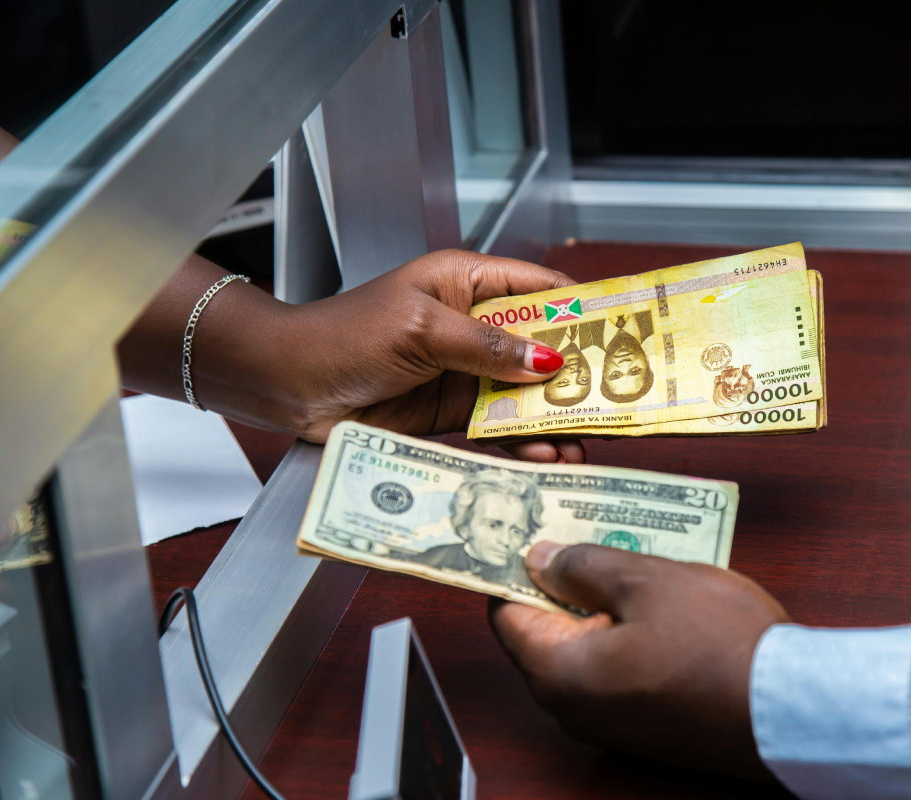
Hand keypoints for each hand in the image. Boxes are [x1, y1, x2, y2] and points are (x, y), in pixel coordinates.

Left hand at [119, 249, 584, 463]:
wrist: (287, 386)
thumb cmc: (343, 337)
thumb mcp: (422, 330)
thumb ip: (486, 347)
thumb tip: (547, 360)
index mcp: (466, 283)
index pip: (538, 291)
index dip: (582, 311)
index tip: (623, 334)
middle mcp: (471, 327)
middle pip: (540, 349)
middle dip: (576, 377)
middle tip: (616, 403)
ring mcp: (463, 373)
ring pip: (523, 396)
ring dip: (551, 420)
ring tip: (582, 443)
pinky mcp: (449, 414)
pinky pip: (496, 429)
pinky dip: (520, 445)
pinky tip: (543, 459)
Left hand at [489, 542, 788, 779]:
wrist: (789, 710)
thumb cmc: (717, 643)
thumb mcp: (646, 581)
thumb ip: (583, 566)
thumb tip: (539, 558)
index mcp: (558, 674)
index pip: (506, 613)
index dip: (514, 565)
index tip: (528, 526)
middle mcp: (573, 708)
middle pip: (545, 629)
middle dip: (561, 577)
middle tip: (583, 527)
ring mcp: (610, 721)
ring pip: (586, 646)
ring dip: (599, 600)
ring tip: (627, 551)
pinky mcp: (647, 723)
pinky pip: (617, 667)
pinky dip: (625, 629)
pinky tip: (654, 594)